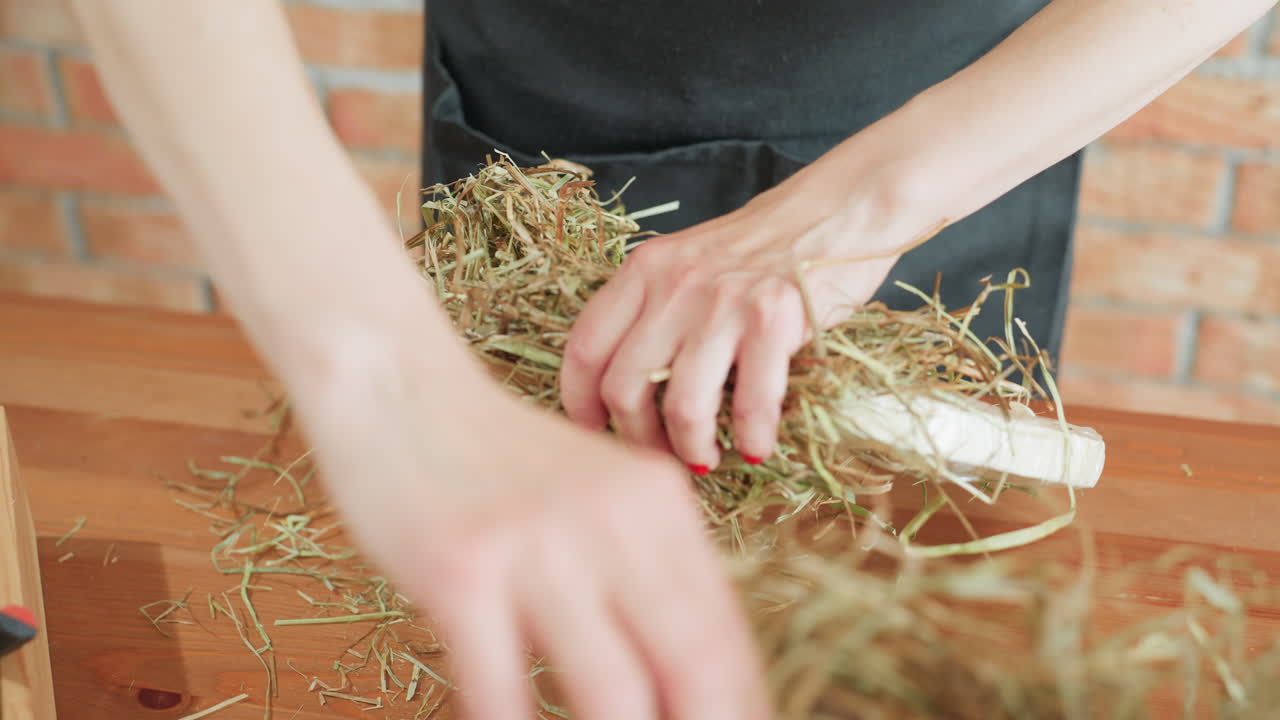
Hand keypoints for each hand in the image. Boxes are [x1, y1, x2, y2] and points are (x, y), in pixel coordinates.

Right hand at [291, 330, 770, 719]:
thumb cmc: (497, 455)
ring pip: (613, 697)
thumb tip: (695, 669)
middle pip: (692, 668)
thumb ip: (648, 563)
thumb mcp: (598, 488)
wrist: (397, 385)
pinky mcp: (462, 570)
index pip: (725, 634)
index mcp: (657, 502)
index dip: (742, 707)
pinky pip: (500, 693)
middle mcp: (611, 521)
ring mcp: (537, 545)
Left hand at [561, 159, 920, 472]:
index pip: (584, 348)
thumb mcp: (690, 263)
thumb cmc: (763, 248)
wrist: (839, 209)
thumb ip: (656, 311)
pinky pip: (749, 404)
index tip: (594, 431)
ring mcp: (722, 302)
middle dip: (637, 438)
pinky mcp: (773, 320)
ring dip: (691, 450)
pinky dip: (750, 439)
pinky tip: (755, 448)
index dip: (579, 403)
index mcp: (644, 270)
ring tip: (705, 460)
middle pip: (623, 388)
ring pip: (682, 407)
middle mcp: (673, 285)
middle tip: (659, 455)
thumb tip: (629, 392)